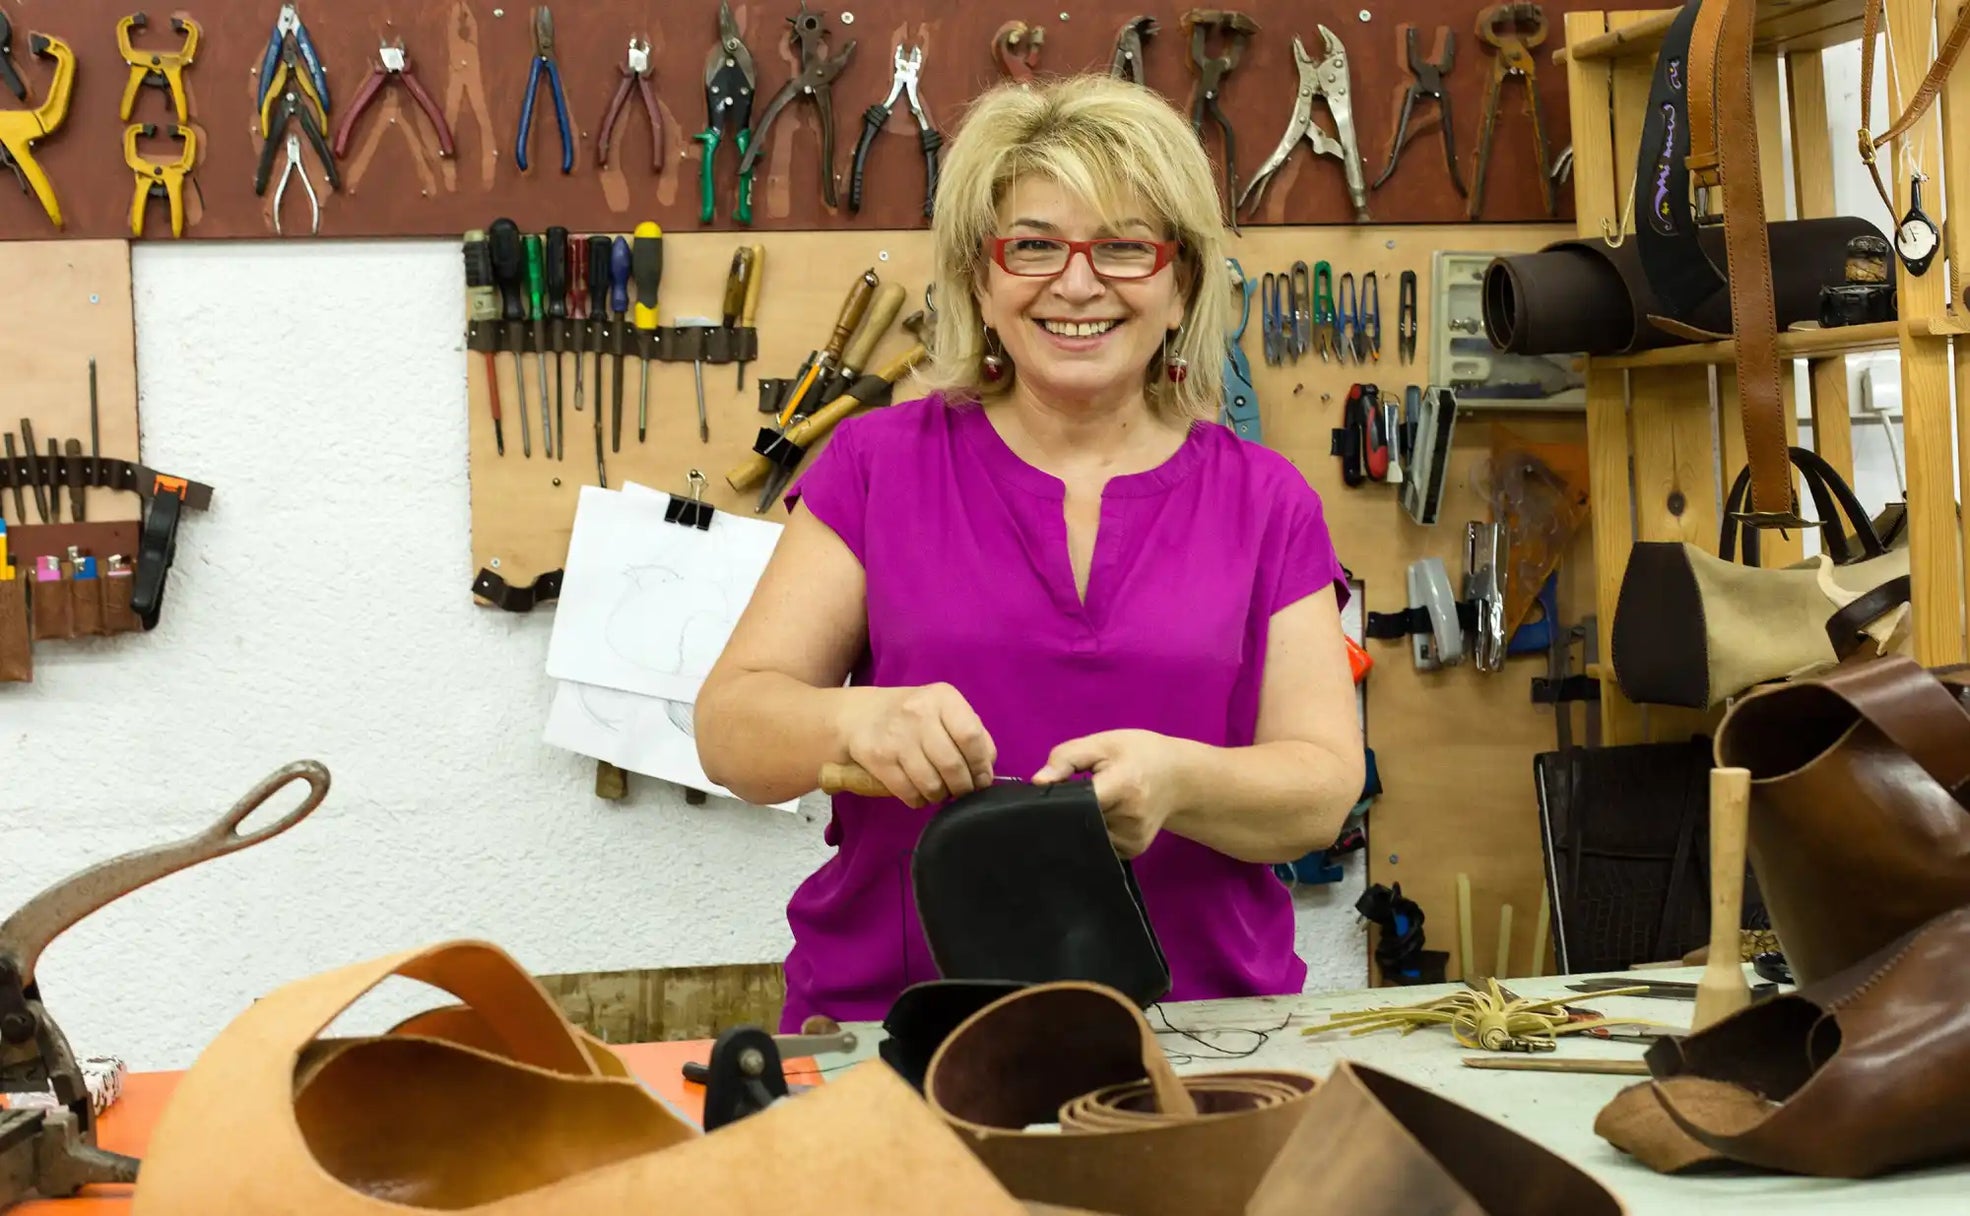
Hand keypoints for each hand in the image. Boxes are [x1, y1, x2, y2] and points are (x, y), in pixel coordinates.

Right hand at [837, 683, 996, 807]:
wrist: (860, 715)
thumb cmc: (914, 715)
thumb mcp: (944, 710)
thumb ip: (971, 732)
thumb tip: (986, 768)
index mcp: (943, 698)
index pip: (971, 736)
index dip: (981, 765)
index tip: (982, 779)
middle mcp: (919, 714)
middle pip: (953, 765)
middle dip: (963, 787)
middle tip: (961, 790)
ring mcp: (897, 737)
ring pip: (932, 784)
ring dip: (941, 795)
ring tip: (939, 790)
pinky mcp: (878, 759)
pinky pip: (909, 793)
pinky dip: (919, 800)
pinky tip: (920, 792)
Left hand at [1032, 730, 1193, 857]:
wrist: (1178, 777)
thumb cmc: (1138, 754)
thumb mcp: (1103, 743)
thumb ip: (1067, 758)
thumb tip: (1037, 782)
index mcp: (1123, 788)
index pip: (1078, 803)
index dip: (1059, 800)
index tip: (1048, 794)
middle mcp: (1129, 820)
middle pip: (1080, 822)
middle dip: (1068, 811)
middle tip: (1069, 795)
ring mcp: (1132, 840)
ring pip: (1087, 836)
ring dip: (1080, 823)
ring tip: (1089, 805)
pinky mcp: (1133, 851)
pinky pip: (1099, 845)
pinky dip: (1092, 833)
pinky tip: (1099, 818)